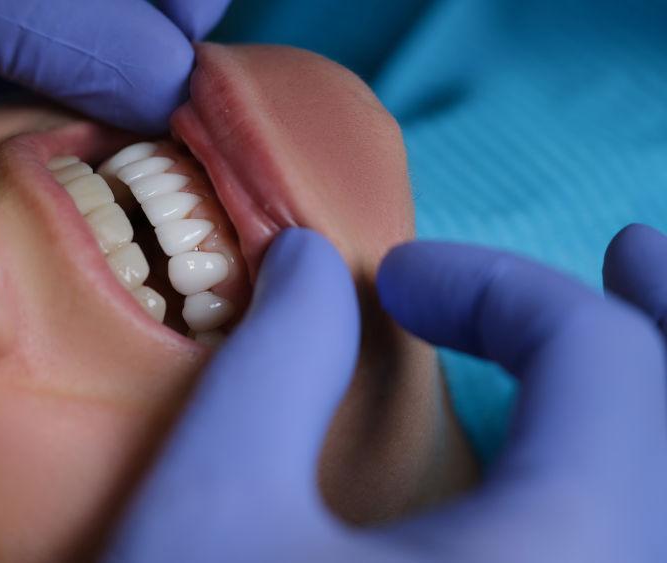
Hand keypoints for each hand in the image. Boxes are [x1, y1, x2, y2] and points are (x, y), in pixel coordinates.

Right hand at [105, 232, 666, 561]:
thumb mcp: (211, 509)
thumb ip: (276, 360)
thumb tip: (308, 262)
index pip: (603, 359)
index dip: (495, 285)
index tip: (395, 284)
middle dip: (665, 327)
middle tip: (631, 252)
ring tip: (646, 334)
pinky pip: (655, 561)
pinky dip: (650, 499)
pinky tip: (607, 482)